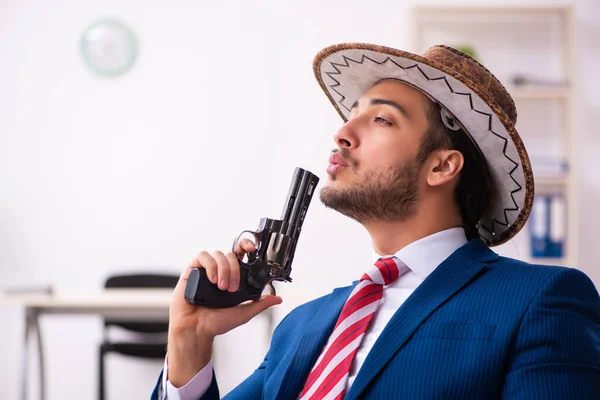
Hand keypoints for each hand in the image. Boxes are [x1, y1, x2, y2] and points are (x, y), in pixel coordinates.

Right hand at [166, 239, 281, 386]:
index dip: (246, 246)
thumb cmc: (216, 322)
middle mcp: (220, 270)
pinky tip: (212, 279)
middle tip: (232, 288)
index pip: (240, 254)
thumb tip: (277, 299)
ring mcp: (206, 269)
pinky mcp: (193, 270)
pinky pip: (202, 257)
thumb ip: (260, 304)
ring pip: (218, 254)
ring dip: (223, 268)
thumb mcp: (244, 313)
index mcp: (232, 276)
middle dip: (235, 269)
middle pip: (231, 255)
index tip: (252, 248)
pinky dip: (210, 265)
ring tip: (221, 287)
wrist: (196, 330)